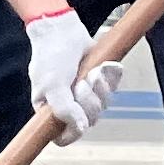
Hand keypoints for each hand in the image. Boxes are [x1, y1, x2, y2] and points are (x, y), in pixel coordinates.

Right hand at [25, 9, 118, 144]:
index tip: (80, 121)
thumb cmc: (51, 56)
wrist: (61, 28)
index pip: (64, 136)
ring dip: (100, 87)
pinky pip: (112, 86)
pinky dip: (111, 75)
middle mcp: (69, 105)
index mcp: (51, 111)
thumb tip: (81, 128)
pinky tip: (104, 65)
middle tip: (82, 83)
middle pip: (89, 120)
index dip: (74, 131)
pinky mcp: (99, 79)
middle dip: (89, 101)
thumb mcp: (52, 85)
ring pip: (103, 104)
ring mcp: (85, 92)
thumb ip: (64, 109)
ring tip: (92, 71)